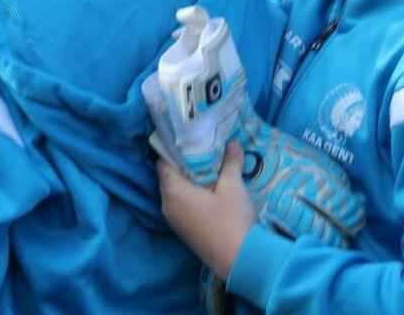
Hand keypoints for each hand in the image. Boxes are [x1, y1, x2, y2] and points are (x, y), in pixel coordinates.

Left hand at [156, 143, 256, 282]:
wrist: (241, 260)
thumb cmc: (233, 219)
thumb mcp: (233, 186)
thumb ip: (230, 162)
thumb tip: (233, 143)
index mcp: (173, 191)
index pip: (162, 162)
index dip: (174, 151)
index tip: (190, 142)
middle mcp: (167, 206)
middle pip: (168, 177)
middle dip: (183, 166)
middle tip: (203, 154)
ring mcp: (173, 221)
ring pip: (175, 193)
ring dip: (188, 182)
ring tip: (209, 172)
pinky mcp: (183, 232)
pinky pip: (180, 206)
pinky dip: (190, 197)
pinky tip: (209, 194)